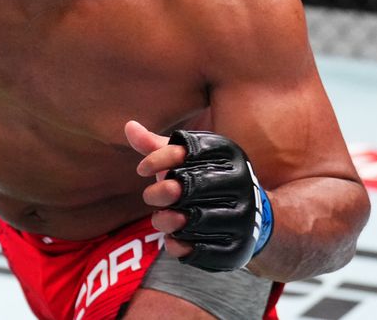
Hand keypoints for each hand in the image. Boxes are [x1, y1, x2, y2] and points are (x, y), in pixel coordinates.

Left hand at [126, 120, 272, 271]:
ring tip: (160, 218)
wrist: (247, 212)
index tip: (140, 169)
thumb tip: (129, 126)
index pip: (189, 150)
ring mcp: (243, 215)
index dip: (159, 160)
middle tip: (148, 197)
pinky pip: (206, 250)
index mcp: (226, 153)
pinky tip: (171, 240)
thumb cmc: (203, 177)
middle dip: (161, 192)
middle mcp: (240, 181)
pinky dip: (182, 246)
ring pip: (198, 219)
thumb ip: (155, 146)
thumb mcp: (184, 159)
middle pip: (192, 185)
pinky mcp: (239, 245)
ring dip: (168, 221)